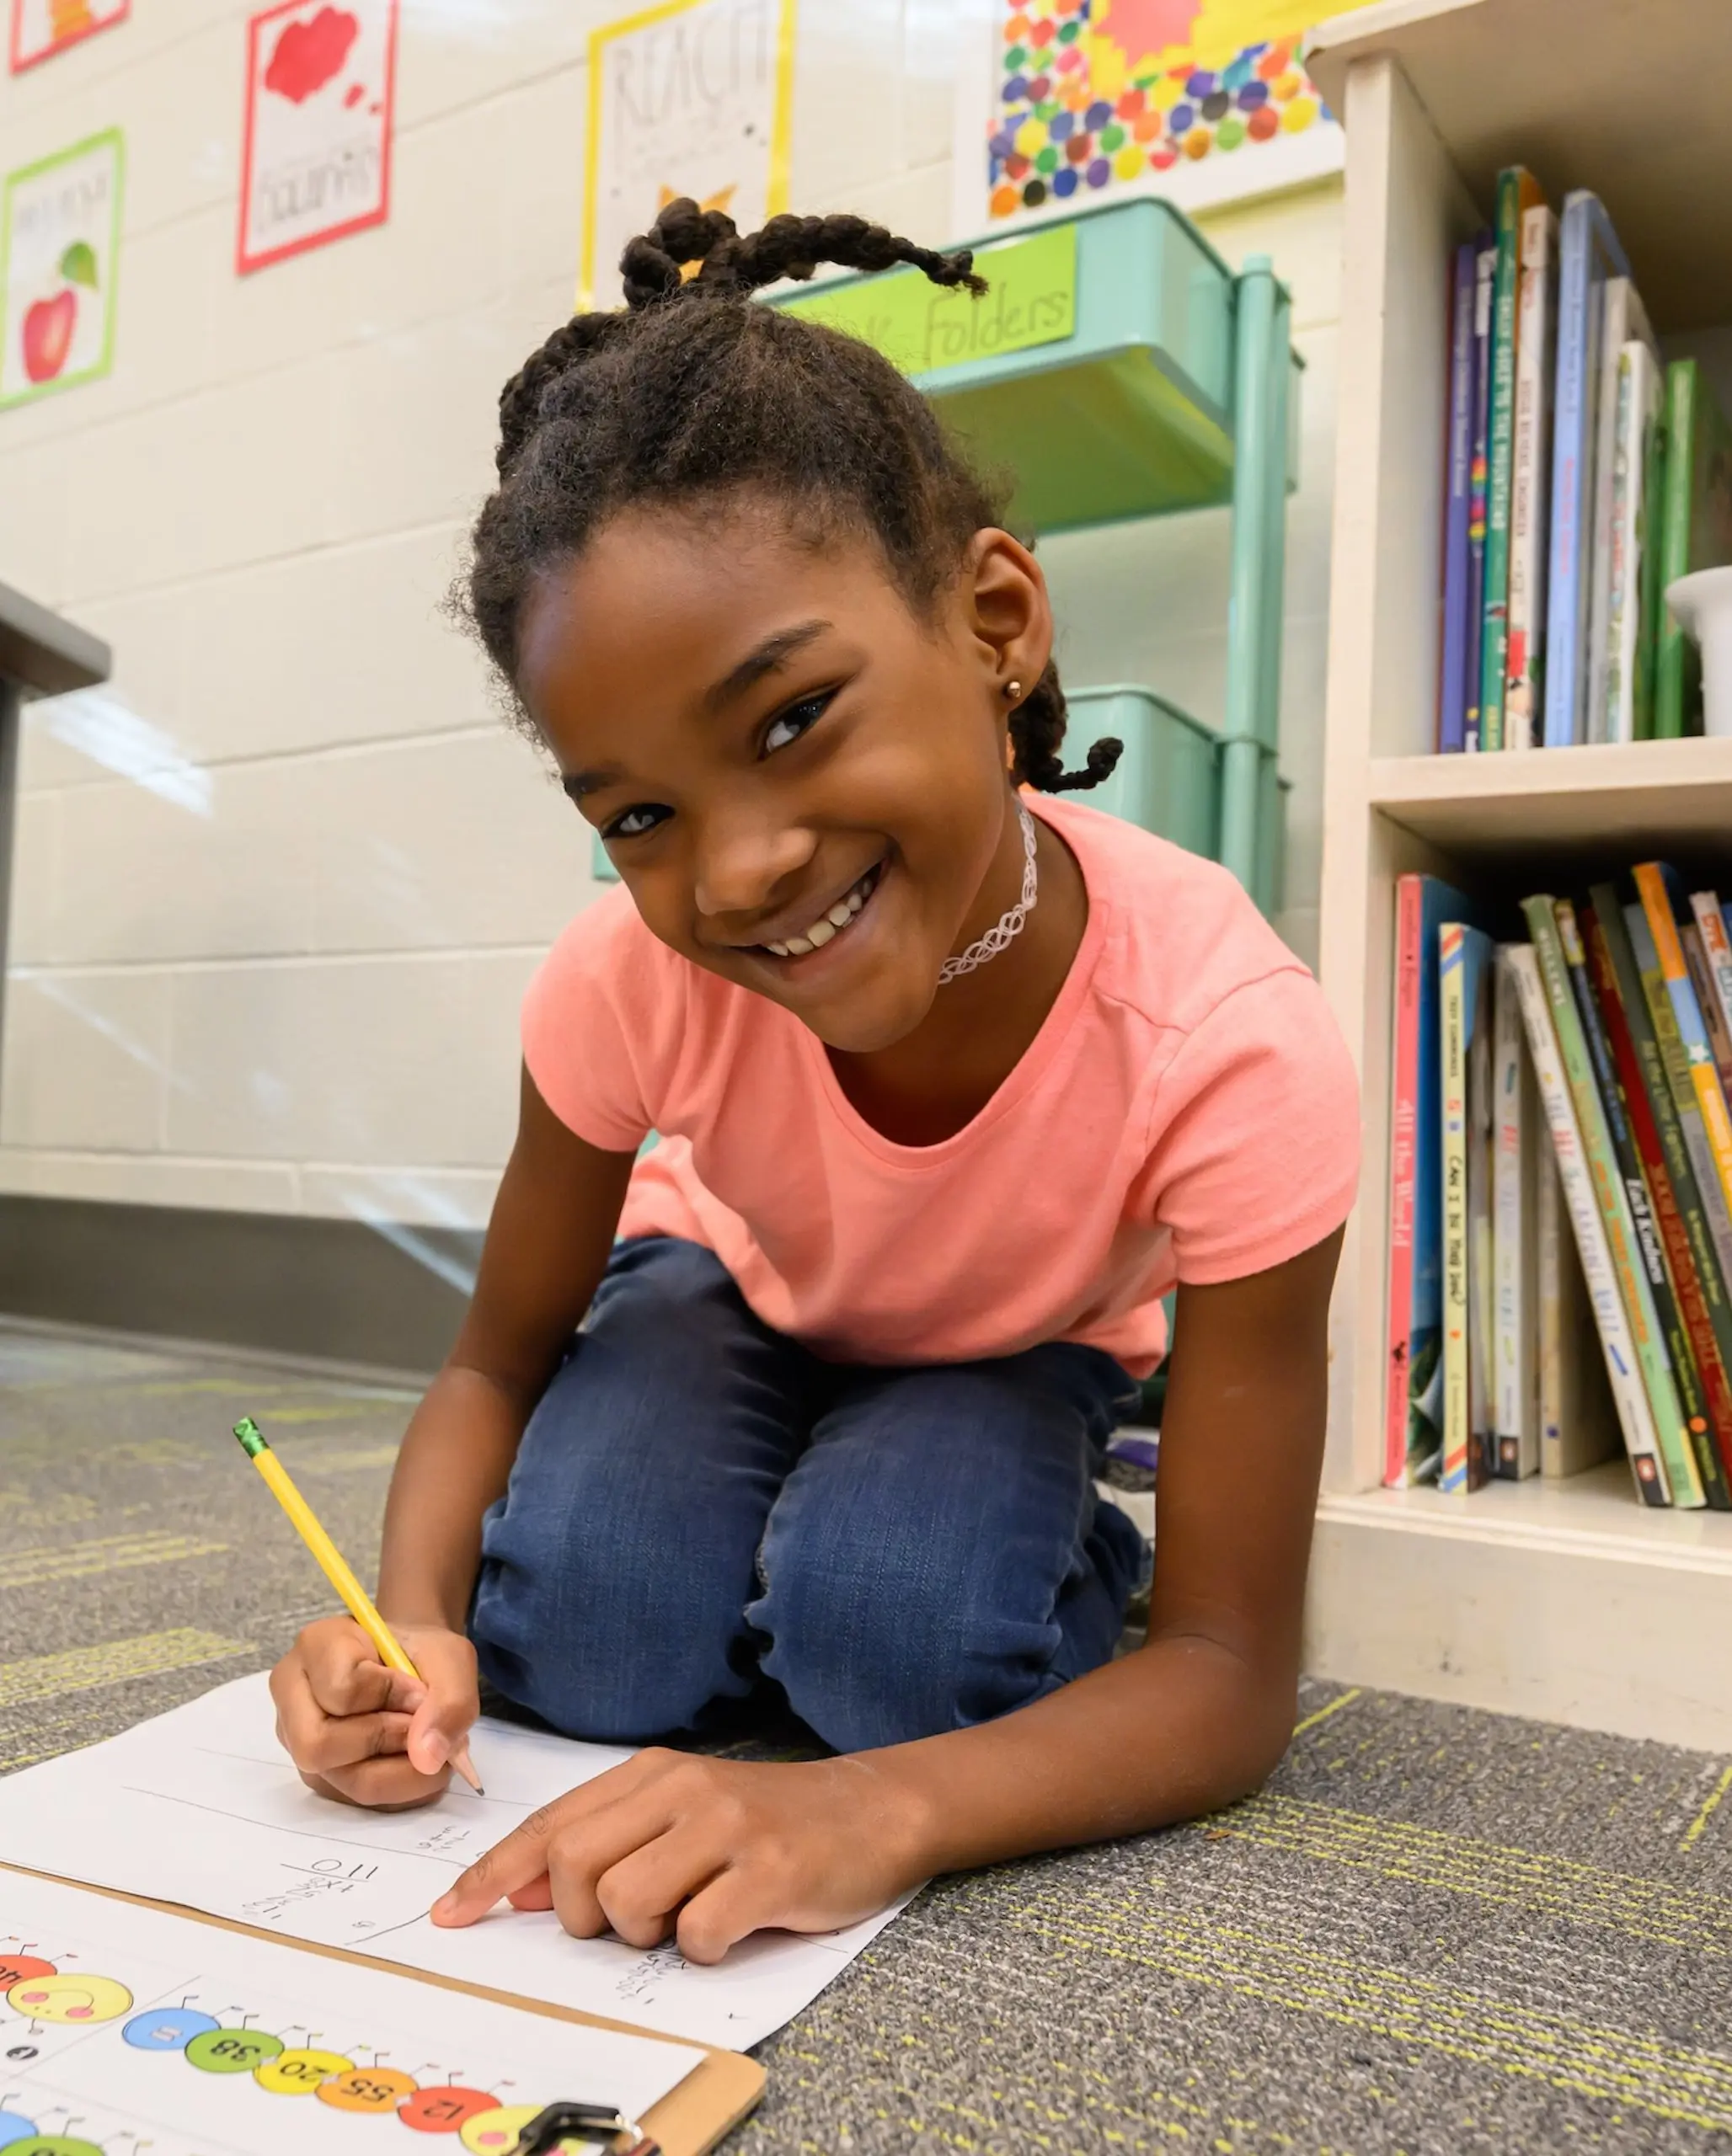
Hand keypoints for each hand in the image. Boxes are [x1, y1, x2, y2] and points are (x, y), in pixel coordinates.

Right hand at [268, 1616, 479, 1809]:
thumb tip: (427, 1758)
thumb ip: (450, 1699)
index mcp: (316, 1646)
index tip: (418, 1688)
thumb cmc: (420, 1654)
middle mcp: (293, 1698)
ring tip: (424, 1743)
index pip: (342, 1688)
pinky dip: (402, 1786)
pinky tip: (413, 1758)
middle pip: (318, 1746)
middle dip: (385, 1740)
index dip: (392, 1694)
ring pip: (344, 1781)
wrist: (411, 1665)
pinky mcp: (320, 1778)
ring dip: (401, 1769)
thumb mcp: (450, 1657)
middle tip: (419, 1724)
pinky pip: (361, 1801)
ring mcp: (299, 1743)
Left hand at [429, 1750, 931, 1962]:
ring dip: (644, 1933)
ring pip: (625, 1901)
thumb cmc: (765, 1822)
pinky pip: (695, 1934)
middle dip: (578, 1915)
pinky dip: (703, 1948)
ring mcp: (726, 1826)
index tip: (451, 1915)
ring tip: (689, 1916)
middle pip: (571, 1864)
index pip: (549, 1823)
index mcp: (652, 1773)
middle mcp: (682, 1789)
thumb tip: (519, 1889)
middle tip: (626, 1923)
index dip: (493, 1875)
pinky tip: (733, 1926)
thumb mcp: (681, 1814)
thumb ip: (607, 1840)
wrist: (872, 1809)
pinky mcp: (769, 1870)